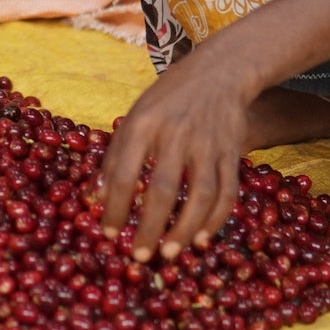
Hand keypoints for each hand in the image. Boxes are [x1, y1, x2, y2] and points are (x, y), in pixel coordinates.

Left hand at [94, 50, 252, 261]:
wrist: (219, 73)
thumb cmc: (167, 99)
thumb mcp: (134, 117)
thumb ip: (115, 155)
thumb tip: (96, 198)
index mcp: (142, 125)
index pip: (123, 173)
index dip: (114, 207)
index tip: (109, 233)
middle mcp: (175, 135)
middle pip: (162, 189)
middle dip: (149, 227)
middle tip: (139, 256)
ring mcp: (208, 144)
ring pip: (200, 196)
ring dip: (185, 230)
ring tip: (169, 253)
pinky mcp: (232, 152)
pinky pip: (227, 193)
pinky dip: (216, 219)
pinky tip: (202, 238)